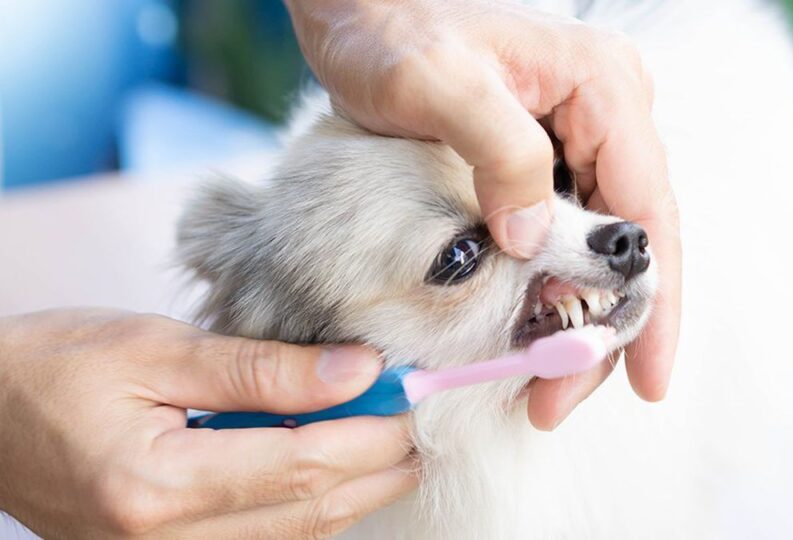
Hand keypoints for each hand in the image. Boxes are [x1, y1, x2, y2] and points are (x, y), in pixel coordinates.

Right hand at [0, 309, 416, 538]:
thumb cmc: (52, 366)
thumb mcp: (154, 348)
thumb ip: (259, 367)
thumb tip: (355, 368)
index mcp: (157, 483)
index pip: (303, 461)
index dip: (373, 428)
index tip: (413, 390)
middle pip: (311, 508)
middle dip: (380, 463)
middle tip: (422, 420)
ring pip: (297, 533)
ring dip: (356, 488)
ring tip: (398, 443)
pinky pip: (265, 539)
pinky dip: (313, 505)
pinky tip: (340, 470)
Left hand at [286, 0, 680, 428]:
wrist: (357, 9)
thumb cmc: (392, 30)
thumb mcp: (440, 85)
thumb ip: (500, 155)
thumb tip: (532, 243)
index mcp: (603, 90)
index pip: (648, 210)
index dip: (652, 301)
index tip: (646, 378)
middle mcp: (605, 116)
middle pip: (628, 243)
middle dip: (603, 327)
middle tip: (555, 399)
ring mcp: (575, 139)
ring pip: (595, 249)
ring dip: (572, 318)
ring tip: (538, 383)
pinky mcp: (540, 159)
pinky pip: (560, 236)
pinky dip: (545, 289)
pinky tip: (523, 332)